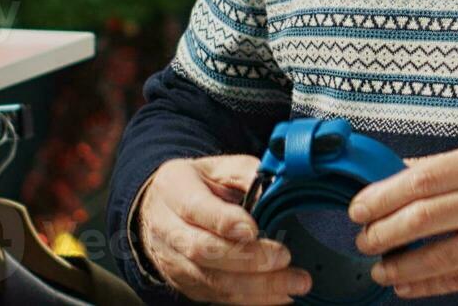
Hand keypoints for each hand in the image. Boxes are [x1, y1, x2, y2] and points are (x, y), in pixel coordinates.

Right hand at [137, 155, 312, 303]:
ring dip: (256, 286)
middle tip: (284, 258)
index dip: (224, 221)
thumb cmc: (202, 183)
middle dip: (248, 259)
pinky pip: (217, 296)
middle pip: (203, 250)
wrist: (163, 208)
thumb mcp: (222, 166)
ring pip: (212, 280)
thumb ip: (247, 174)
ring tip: (294, 284)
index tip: (254, 230)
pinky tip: (279, 295)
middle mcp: (166, 227)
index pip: (195, 208)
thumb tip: (277, 188)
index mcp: (174, 188)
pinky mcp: (185, 283)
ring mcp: (173, 260)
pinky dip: (251, 299)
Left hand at [347, 144, 457, 298]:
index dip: (382, 196)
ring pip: (436, 256)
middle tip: (363, 239)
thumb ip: (443, 166)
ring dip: (398, 265)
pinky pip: (456, 280)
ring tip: (379, 268)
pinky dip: (424, 286)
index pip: (421, 180)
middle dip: (382, 232)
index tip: (358, 208)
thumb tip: (394, 174)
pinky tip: (404, 286)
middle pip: (423, 218)